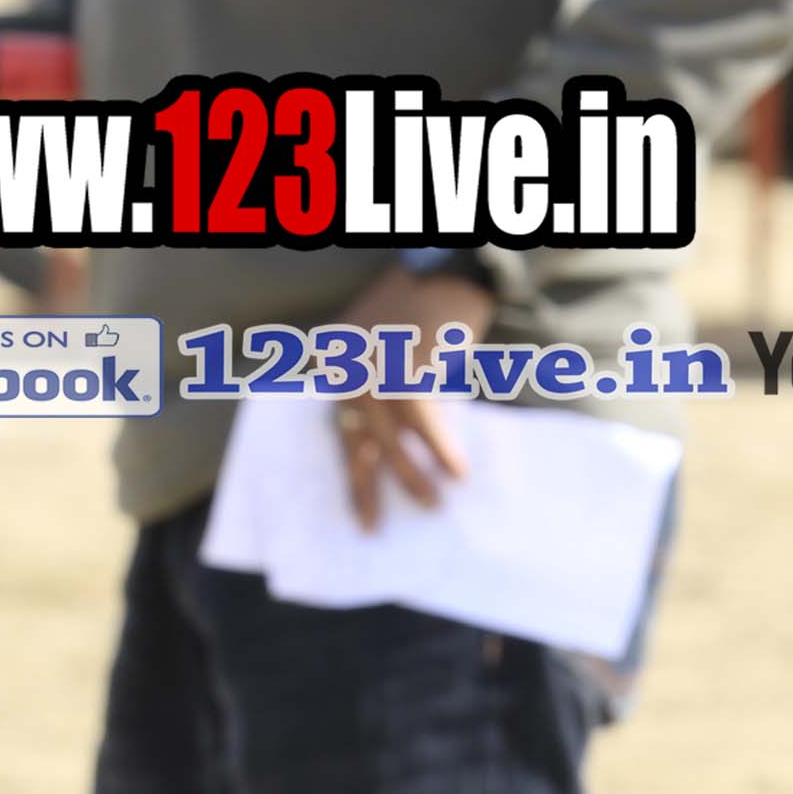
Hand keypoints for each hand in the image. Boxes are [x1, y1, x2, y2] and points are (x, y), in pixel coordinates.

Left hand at [328, 262, 496, 530]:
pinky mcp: (407, 371)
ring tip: (432, 507)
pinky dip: (440, 450)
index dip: (351, 468)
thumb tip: (404, 431)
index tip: (360, 503)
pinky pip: (423, 424)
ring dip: (411, 478)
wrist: (448, 266)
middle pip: (351, 442)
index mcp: (335, 364)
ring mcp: (373, 373)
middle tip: (371, 527)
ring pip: (386, 441)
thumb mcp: (391, 341)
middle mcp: (344, 372)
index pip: (340, 428)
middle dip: (362, 489)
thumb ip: (386, 380)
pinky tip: (457, 473)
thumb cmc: (428, 302)